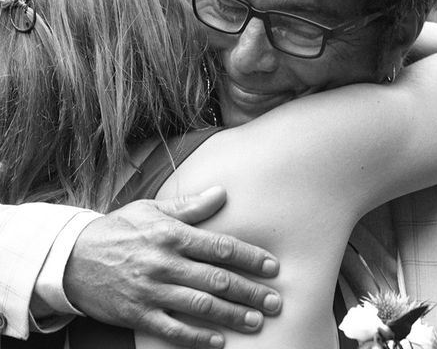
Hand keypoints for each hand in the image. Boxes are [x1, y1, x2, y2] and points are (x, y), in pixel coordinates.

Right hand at [64, 187, 280, 348]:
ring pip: (200, 305)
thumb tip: (223, 193)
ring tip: (256, 321)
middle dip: (250, 292)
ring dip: (232, 315)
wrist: (71, 259)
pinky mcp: (137, 314)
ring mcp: (151, 291)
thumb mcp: (152, 210)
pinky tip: (219, 341)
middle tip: (275, 302)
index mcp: (171, 235)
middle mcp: (164, 263)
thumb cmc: (118, 230)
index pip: (220, 247)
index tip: (272, 267)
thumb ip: (189, 206)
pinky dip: (197, 337)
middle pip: (217, 279)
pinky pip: (173, 329)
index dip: (250, 258)